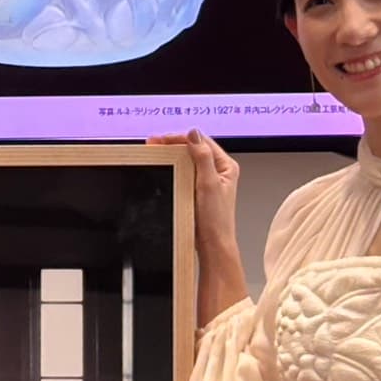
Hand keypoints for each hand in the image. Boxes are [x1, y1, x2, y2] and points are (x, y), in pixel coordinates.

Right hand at [146, 130, 239, 254]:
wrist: (212, 245)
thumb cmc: (216, 221)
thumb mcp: (209, 184)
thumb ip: (203, 157)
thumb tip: (194, 135)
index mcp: (226, 166)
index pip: (202, 142)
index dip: (181, 138)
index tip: (163, 139)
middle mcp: (218, 172)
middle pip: (193, 149)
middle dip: (173, 144)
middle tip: (153, 144)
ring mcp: (207, 181)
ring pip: (187, 161)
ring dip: (171, 155)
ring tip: (155, 152)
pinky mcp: (197, 191)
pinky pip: (184, 173)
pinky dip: (172, 168)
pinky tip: (163, 168)